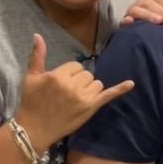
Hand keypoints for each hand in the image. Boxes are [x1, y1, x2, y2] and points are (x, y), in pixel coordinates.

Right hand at [14, 34, 134, 149]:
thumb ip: (37, 55)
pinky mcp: (91, 108)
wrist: (35, 128)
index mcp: (58, 76)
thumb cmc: (31, 101)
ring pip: (96, 83)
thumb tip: (38, 35)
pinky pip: (108, 95)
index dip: (69, 73)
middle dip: (79, 81)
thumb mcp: (31, 77)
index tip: (60, 84)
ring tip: (75, 99)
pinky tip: (131, 83)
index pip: (75, 66)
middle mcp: (72, 86)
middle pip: (87, 74)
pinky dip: (120, 89)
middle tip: (66, 93)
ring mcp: (83, 97)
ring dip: (89, 88)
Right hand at [121, 0, 162, 25]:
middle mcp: (140, 4)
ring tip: (159, 21)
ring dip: (148, 14)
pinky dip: (127, 20)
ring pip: (137, 9)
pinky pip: (124, 20)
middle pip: (149, 2)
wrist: (136, 33)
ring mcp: (130, 12)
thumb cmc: (155, 23)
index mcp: (150, 0)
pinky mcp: (124, 23)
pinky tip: (130, 22)